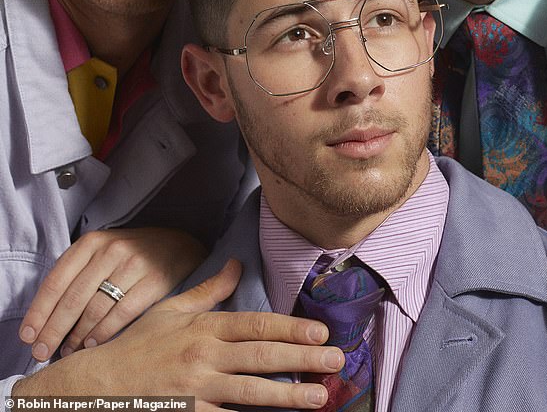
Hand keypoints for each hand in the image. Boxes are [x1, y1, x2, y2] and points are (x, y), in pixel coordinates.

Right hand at [13, 260, 343, 409]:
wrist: (95, 387)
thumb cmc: (136, 347)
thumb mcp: (170, 310)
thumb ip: (208, 290)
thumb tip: (235, 263)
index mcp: (203, 328)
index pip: (255, 325)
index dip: (289, 328)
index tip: (319, 331)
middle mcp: (204, 357)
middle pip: (262, 357)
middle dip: (303, 358)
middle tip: (337, 360)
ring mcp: (198, 390)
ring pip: (252, 391)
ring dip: (290, 394)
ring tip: (321, 396)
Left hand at [20, 227, 207, 359]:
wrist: (177, 245)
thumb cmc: (131, 254)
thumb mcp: (102, 252)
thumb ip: (77, 275)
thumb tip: (46, 317)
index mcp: (92, 242)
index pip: (57, 280)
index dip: (39, 312)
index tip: (28, 336)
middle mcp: (111, 250)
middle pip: (73, 298)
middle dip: (54, 331)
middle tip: (42, 353)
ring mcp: (134, 264)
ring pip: (95, 309)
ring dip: (78, 336)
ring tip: (69, 351)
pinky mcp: (154, 280)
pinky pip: (122, 313)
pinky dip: (104, 333)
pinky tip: (93, 344)